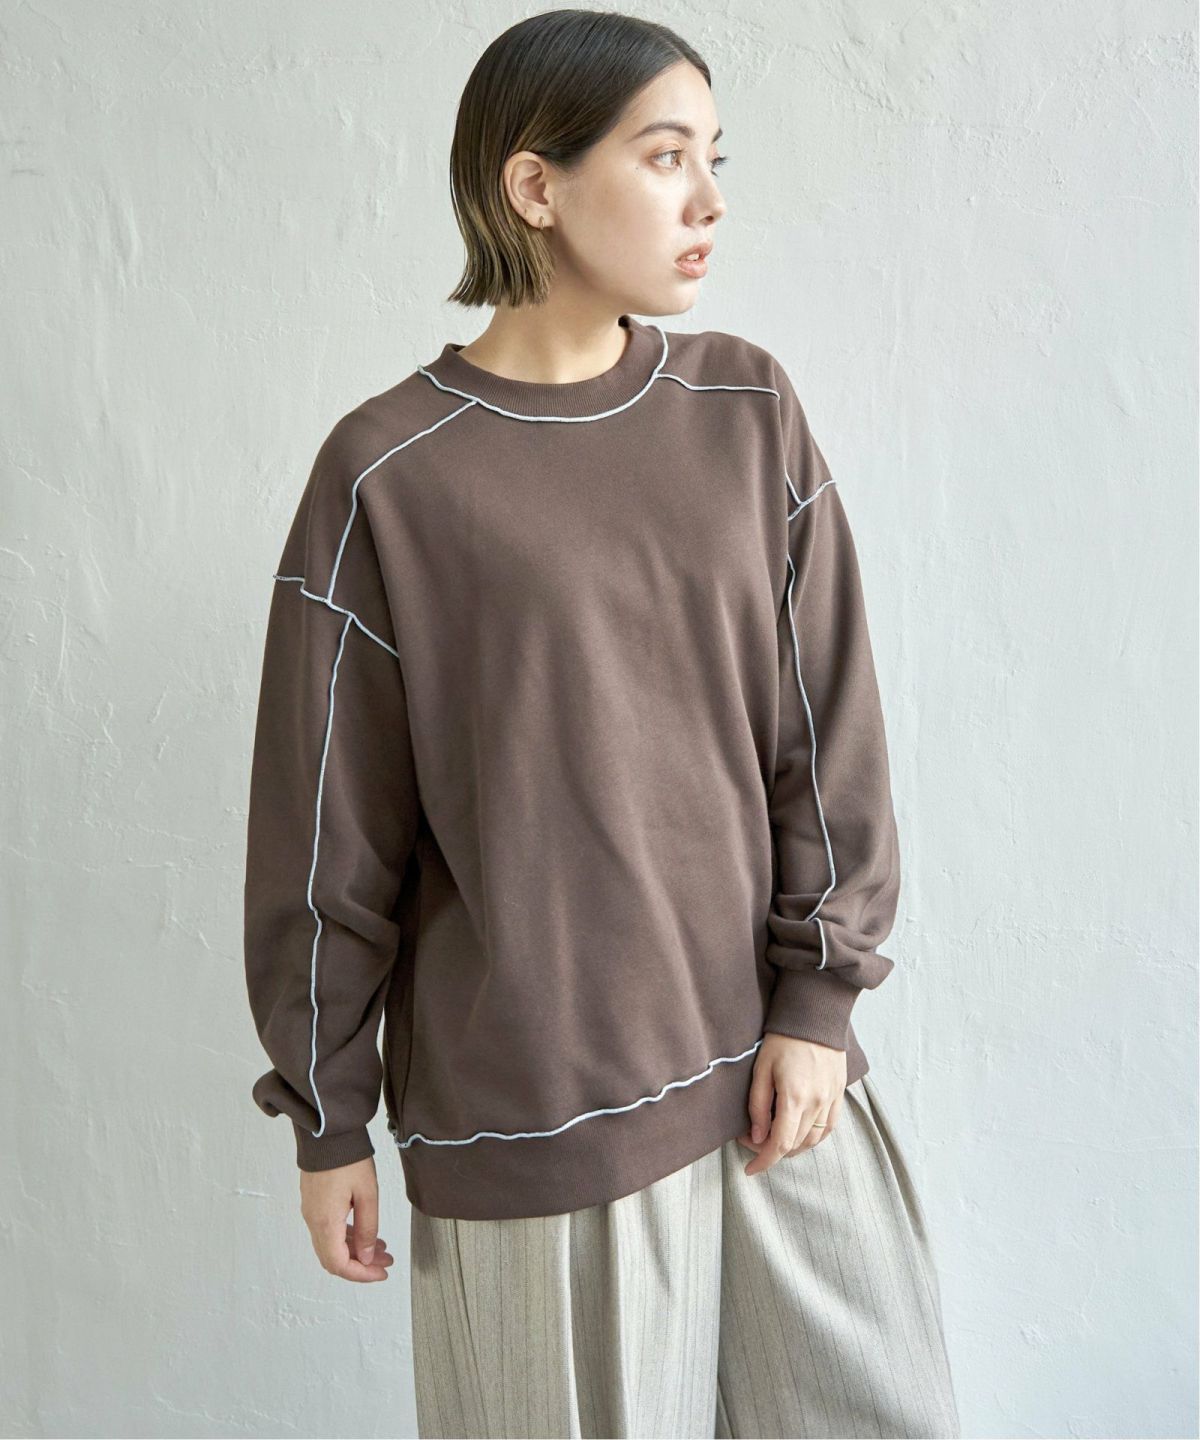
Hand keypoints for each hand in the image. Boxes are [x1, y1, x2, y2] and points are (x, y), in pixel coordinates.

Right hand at [299, 1156, 394, 1281]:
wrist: (327, 1132)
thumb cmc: (347, 1158)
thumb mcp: (368, 1193)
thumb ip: (368, 1228)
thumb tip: (367, 1257)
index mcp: (325, 1222)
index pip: (339, 1264)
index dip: (361, 1274)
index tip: (381, 1273)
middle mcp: (313, 1221)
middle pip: (333, 1259)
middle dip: (361, 1265)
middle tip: (385, 1263)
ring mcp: (311, 1212)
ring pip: (331, 1245)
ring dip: (355, 1251)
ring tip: (382, 1248)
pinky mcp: (314, 1203)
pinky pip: (328, 1231)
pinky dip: (347, 1238)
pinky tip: (365, 1233)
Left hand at [735, 1031, 845, 1175]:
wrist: (815, 1016)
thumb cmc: (783, 1039)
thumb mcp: (761, 1069)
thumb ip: (758, 1106)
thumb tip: (756, 1137)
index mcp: (795, 1098)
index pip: (780, 1144)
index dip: (764, 1161)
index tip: (750, 1170)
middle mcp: (817, 1104)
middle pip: (796, 1145)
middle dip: (772, 1150)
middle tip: (752, 1139)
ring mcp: (831, 1100)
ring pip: (813, 1141)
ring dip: (793, 1147)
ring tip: (774, 1138)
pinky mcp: (839, 1094)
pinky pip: (828, 1128)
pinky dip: (813, 1138)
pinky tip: (800, 1133)